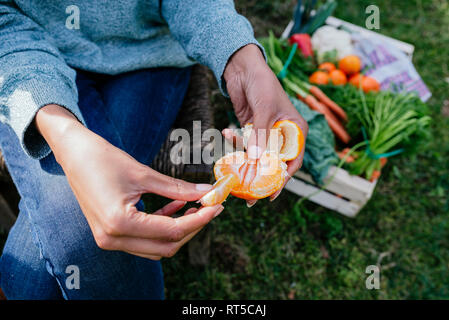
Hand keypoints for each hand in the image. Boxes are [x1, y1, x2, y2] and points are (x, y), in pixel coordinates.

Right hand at [35, 105, 222, 259]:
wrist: (73, 153)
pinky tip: (177, 206)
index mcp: (120, 223)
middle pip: (165, 245)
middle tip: (209, 207)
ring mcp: (109, 239)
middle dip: (192, 227)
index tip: (217, 207)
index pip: (171, 231)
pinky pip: (144, 239)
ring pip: (156, 246)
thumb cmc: (103, 158)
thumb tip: (207, 192)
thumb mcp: (144, 174)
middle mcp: (112, 238)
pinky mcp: (110, 233)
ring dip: (178, 229)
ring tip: (196, 206)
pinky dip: (162, 226)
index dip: (199, 220)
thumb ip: (177, 188)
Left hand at [223, 44, 307, 200]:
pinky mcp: (250, 129)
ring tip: (231, 169)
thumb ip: (260, 135)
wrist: (243, 67)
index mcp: (295, 130)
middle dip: (260, 176)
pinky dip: (234, 140)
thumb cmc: (262, 84)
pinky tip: (225, 131)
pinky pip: (244, 142)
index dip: (283, 179)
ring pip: (256, 155)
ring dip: (243, 160)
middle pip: (273, 162)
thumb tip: (256, 159)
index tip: (271, 195)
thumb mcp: (264, 110)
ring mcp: (266, 133)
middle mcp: (282, 134)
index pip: (293, 161)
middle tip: (248, 196)